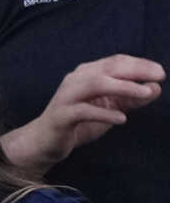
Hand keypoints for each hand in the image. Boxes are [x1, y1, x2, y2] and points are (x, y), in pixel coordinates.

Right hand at [10, 56, 163, 172]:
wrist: (45, 141)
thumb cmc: (79, 123)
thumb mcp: (110, 108)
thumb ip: (131, 99)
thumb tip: (156, 88)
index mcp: (86, 74)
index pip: (115, 62)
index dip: (139, 64)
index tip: (159, 72)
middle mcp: (75, 80)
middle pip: (108, 69)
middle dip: (136, 71)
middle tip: (159, 76)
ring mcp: (67, 97)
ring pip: (96, 84)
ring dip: (123, 87)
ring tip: (145, 93)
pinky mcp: (61, 116)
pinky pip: (84, 111)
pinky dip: (105, 113)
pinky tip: (122, 118)